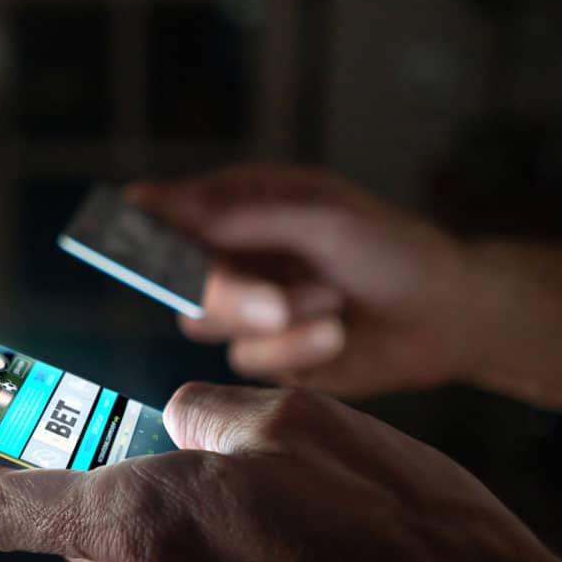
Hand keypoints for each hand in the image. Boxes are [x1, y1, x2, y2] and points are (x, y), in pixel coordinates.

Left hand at [0, 383, 561, 561]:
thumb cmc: (406, 534)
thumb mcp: (305, 422)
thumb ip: (218, 413)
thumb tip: (187, 419)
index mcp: (149, 526)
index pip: (12, 505)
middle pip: (85, 532)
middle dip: (110, 474)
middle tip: (171, 436)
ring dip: (170, 519)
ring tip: (256, 489)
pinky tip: (290, 545)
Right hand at [127, 164, 473, 398]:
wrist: (444, 316)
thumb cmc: (390, 248)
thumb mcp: (322, 217)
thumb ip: (241, 213)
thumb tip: (157, 201)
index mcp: (243, 207)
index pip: (168, 212)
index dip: (138, 225)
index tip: (116, 238)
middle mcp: (234, 256)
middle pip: (173, 276)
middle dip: (224, 292)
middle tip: (276, 303)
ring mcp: (248, 308)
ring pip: (202, 323)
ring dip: (272, 318)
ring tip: (333, 302)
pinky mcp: (268, 355)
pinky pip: (249, 360)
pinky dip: (295, 349)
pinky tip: (337, 334)